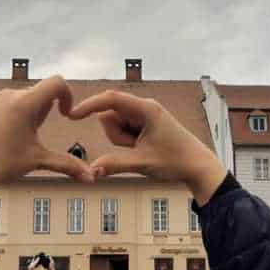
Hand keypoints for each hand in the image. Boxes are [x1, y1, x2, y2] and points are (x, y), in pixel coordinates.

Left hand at [0, 76, 91, 196]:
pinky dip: (5, 115)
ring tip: (13, 139)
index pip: (57, 83)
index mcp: (26, 103)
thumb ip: (67, 165)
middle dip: (41, 112)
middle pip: (37, 95)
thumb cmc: (4, 165)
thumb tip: (91, 179)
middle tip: (31, 137)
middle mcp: (9, 94)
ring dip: (23, 113)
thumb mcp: (38, 161)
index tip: (64, 114)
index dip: (67, 95)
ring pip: (18, 99)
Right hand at [68, 91, 227, 203]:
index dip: (89, 105)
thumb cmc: (176, 161)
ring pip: (114, 124)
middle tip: (137, 149)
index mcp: (147, 109)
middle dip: (116, 136)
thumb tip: (92, 171)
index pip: (111, 99)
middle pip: (110, 116)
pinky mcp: (143, 123)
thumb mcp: (143, 164)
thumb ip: (115, 164)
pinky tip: (144, 149)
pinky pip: (123, 130)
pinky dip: (127, 142)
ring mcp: (144, 115)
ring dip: (121, 140)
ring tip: (143, 150)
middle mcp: (144, 107)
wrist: (198, 166)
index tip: (72, 114)